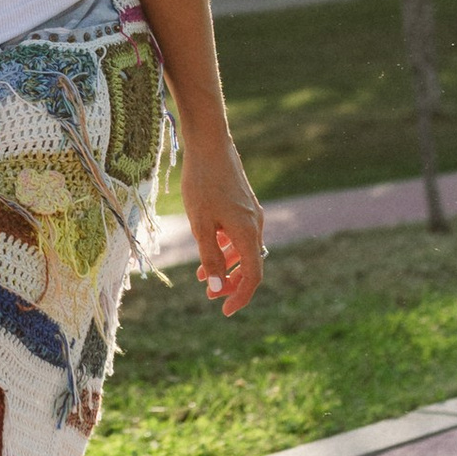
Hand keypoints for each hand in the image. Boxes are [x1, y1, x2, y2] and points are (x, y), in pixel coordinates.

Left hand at [182, 136, 265, 320]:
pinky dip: (226, 248)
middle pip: (250, 265)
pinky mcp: (243, 205)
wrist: (210, 144)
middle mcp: (256, 225)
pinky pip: (239, 235)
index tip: (225, 311)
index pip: (253, 276)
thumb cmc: (202, 183)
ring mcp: (251, 214)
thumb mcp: (200, 224)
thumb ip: (210, 257)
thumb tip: (218, 288)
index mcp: (248, 233)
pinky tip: (208, 250)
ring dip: (226, 266)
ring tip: (203, 279)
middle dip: (231, 283)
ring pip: (243, 250)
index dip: (240, 296)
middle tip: (210, 296)